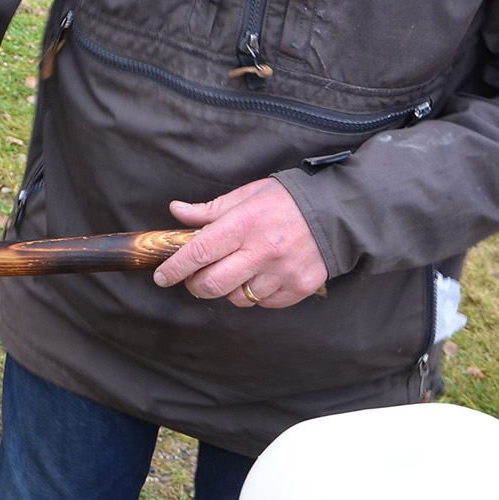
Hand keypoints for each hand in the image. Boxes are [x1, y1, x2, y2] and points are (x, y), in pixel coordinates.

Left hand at [151, 177, 327, 308]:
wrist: (336, 212)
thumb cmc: (285, 201)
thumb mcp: (245, 195)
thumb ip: (209, 210)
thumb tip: (176, 211)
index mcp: (244, 224)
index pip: (199, 252)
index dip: (175, 269)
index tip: (162, 277)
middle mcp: (262, 250)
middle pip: (213, 284)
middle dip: (195, 285)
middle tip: (193, 279)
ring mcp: (282, 272)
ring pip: (238, 298)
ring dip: (228, 290)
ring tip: (234, 272)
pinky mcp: (299, 287)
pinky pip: (264, 303)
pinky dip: (255, 295)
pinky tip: (259, 277)